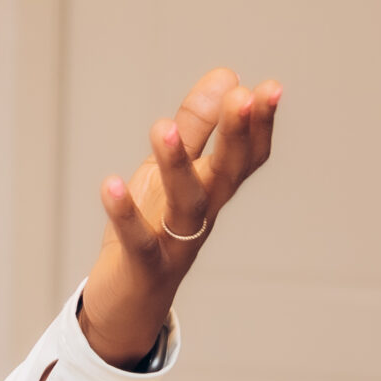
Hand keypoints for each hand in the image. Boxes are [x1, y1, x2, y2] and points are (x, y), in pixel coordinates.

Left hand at [76, 67, 280, 364]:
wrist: (130, 304)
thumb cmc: (155, 229)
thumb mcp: (172, 170)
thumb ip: (198, 126)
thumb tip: (227, 76)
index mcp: (212, 190)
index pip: (246, 156)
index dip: (260, 125)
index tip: (270, 87)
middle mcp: (202, 215)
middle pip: (226, 174)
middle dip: (237, 135)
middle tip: (244, 97)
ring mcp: (176, 243)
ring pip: (186, 203)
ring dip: (178, 165)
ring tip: (164, 128)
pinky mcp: (144, 266)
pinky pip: (138, 240)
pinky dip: (126, 214)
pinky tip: (110, 184)